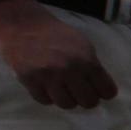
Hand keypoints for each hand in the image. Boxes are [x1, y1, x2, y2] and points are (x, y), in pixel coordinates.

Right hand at [0, 0, 114, 108]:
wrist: (23, 25)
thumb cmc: (56, 34)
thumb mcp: (83, 45)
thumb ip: (93, 66)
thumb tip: (101, 88)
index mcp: (86, 60)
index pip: (107, 91)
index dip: (105, 92)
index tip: (99, 90)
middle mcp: (69, 70)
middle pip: (88, 102)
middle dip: (87, 99)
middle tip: (80, 91)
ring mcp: (48, 77)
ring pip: (67, 105)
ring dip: (67, 99)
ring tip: (63, 89)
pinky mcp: (30, 81)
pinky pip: (45, 101)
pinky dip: (48, 96)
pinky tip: (48, 87)